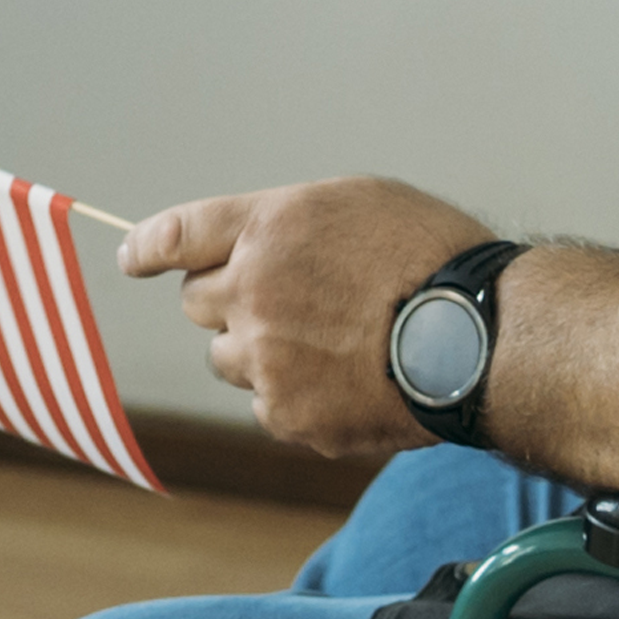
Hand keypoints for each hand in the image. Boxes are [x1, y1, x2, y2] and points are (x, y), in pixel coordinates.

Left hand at [119, 177, 489, 458]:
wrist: (483, 337)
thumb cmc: (435, 258)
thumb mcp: (359, 204)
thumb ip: (289, 225)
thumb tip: (250, 250)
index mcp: (268, 230)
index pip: (177, 234)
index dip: (148, 247)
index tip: (135, 256)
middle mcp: (252, 292)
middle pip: (198, 303)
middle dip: (230, 300)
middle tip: (289, 301)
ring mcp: (266, 360)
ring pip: (228, 359)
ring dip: (259, 351)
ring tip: (331, 344)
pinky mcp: (290, 415)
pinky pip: (267, 406)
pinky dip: (295, 397)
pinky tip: (347, 381)